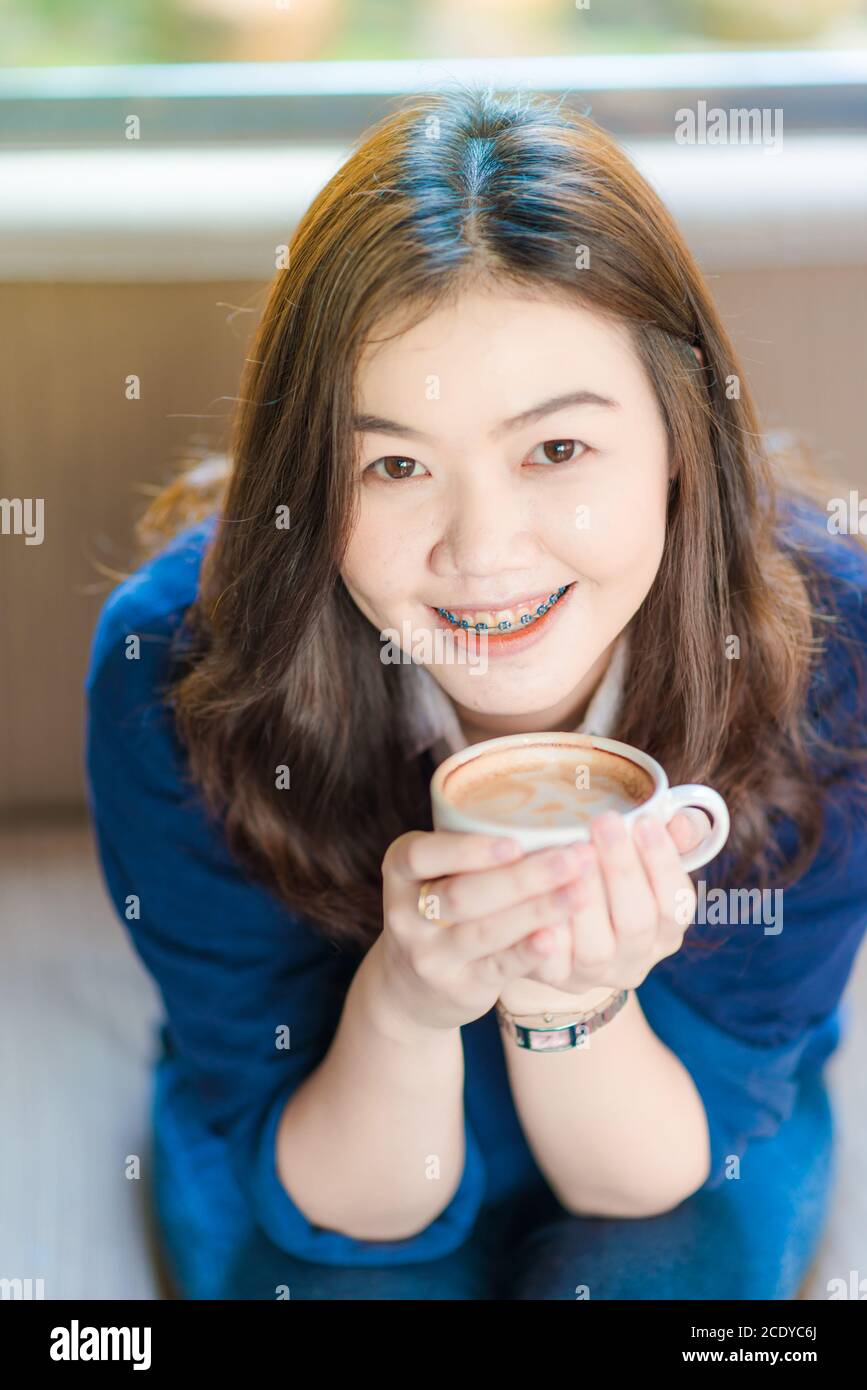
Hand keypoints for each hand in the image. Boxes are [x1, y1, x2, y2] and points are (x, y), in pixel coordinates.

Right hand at [376, 827, 615, 1032]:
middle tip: (575, 857)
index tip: (516, 841)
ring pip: (484, 931)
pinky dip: (527, 952)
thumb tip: (553, 804)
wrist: (410, 985)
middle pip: (463, 895)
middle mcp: (406, 915)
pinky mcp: (458, 987)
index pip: (421, 855)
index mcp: (400, 871)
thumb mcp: (435, 873)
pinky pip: (497, 968)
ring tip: (582, 891)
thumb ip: (471, 848)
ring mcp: (429, 956)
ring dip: (538, 910)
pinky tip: (557, 936)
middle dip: (523, 877)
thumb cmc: (441, 908)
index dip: (466, 850)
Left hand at [497, 808, 708, 1011]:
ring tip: (572, 852)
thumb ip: (668, 840)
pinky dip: (548, 936)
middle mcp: (637, 958)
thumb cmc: (607, 881)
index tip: (645, 820)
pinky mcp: (557, 979)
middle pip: (637, 922)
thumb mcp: (641, 860)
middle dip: (622, 868)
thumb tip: (681, 821)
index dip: (663, 862)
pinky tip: (541, 896)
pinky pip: (552, 964)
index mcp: (666, 931)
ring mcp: (597, 974)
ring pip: (596, 948)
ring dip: (585, 899)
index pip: (676, 903)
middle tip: (604, 821)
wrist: (556, 929)